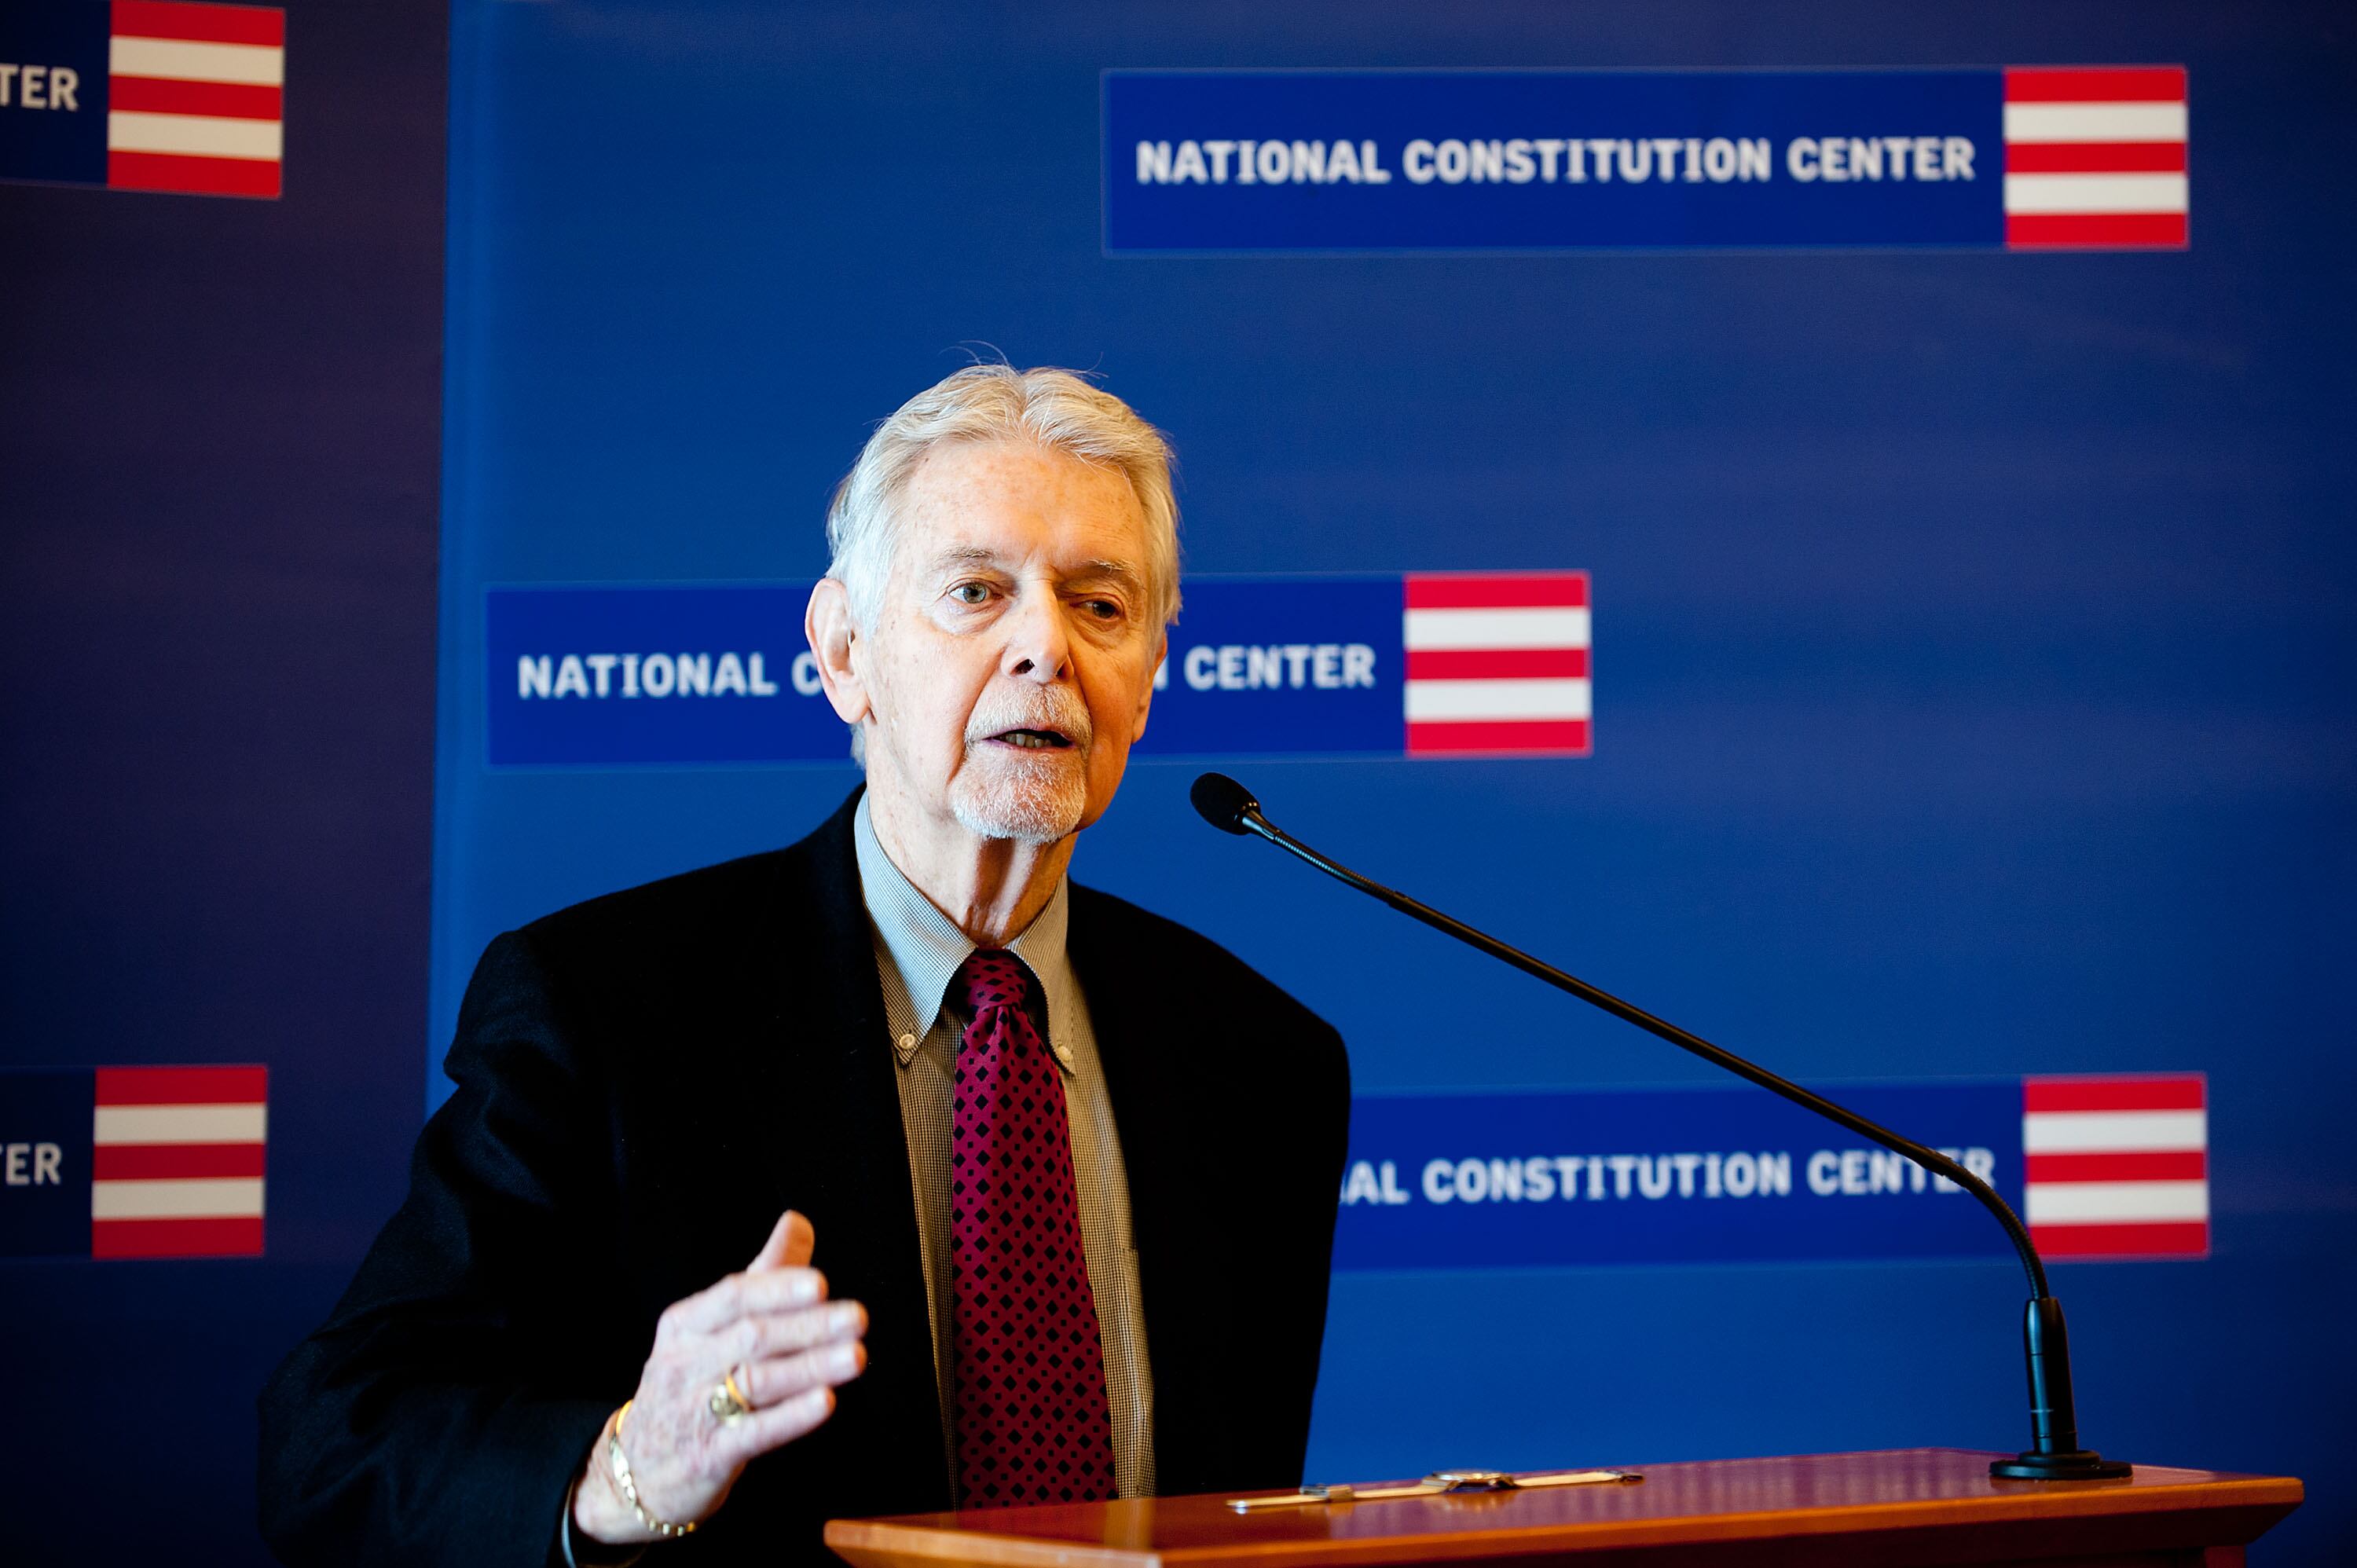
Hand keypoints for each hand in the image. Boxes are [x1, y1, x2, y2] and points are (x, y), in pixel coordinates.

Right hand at [573, 1210, 866, 1543]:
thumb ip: (761, 1276)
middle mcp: (686, 1363)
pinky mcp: (710, 1456)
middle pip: (751, 1337)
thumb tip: (797, 1221)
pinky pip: (754, 1434)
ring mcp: (695, 1412)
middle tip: (857, 1317)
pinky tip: (825, 1402)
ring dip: (810, 1368)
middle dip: (807, 1326)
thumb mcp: (708, 1326)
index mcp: (685, 1325)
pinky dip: (791, 1417)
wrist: (637, 1470)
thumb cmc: (687, 1383)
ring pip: (757, 1382)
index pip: (733, 1298)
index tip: (820, 1284)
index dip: (777, 1289)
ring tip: (856, 1356)